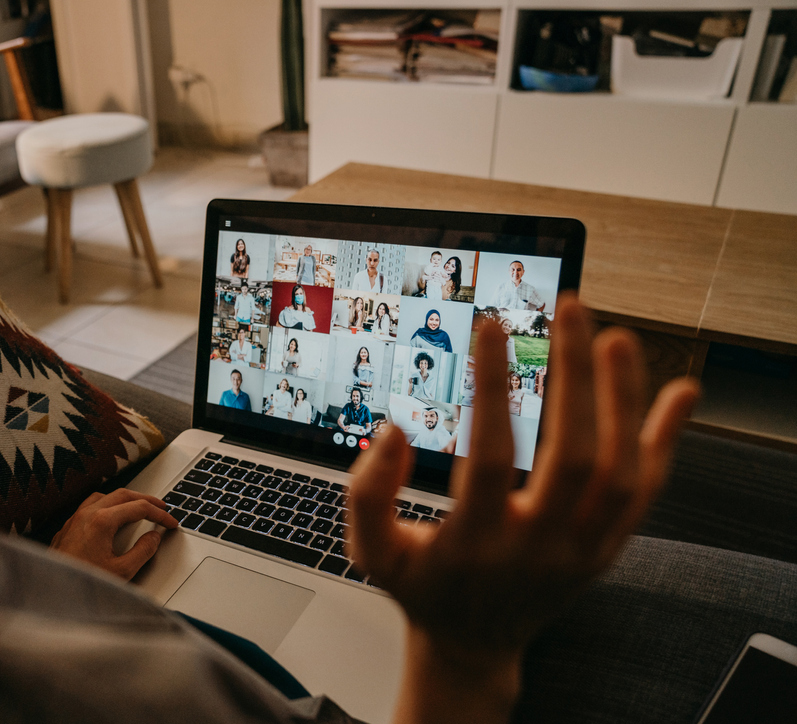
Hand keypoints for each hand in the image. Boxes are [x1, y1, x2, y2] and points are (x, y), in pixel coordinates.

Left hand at [50, 489, 178, 580]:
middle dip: (145, 500)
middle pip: (123, 495)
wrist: (51, 593)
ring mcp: (75, 519)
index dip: (159, 514)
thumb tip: (154, 538)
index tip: (170, 522)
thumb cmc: (81, 584)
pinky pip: (90, 506)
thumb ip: (143, 552)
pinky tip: (111, 519)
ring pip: (104, 497)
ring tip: (138, 509)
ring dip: (125, 500)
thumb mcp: (122, 571)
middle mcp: (87, 514)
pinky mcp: (67, 528)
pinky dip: (107, 506)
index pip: (139, 508)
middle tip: (161, 508)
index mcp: (102, 521)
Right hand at [346, 295, 698, 722]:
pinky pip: (648, 491)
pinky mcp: (608, 546)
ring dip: (625, 400)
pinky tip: (680, 391)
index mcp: (476, 544)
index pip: (492, 456)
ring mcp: (583, 549)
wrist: (474, 643)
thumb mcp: (371, 552)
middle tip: (572, 310)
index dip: (492, 388)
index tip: (492, 328)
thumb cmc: (423, 586)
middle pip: (574, 457)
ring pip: (622, 471)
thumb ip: (367, 493)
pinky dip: (667, 438)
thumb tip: (392, 432)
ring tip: (618, 337)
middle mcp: (538, 547)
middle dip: (576, 376)